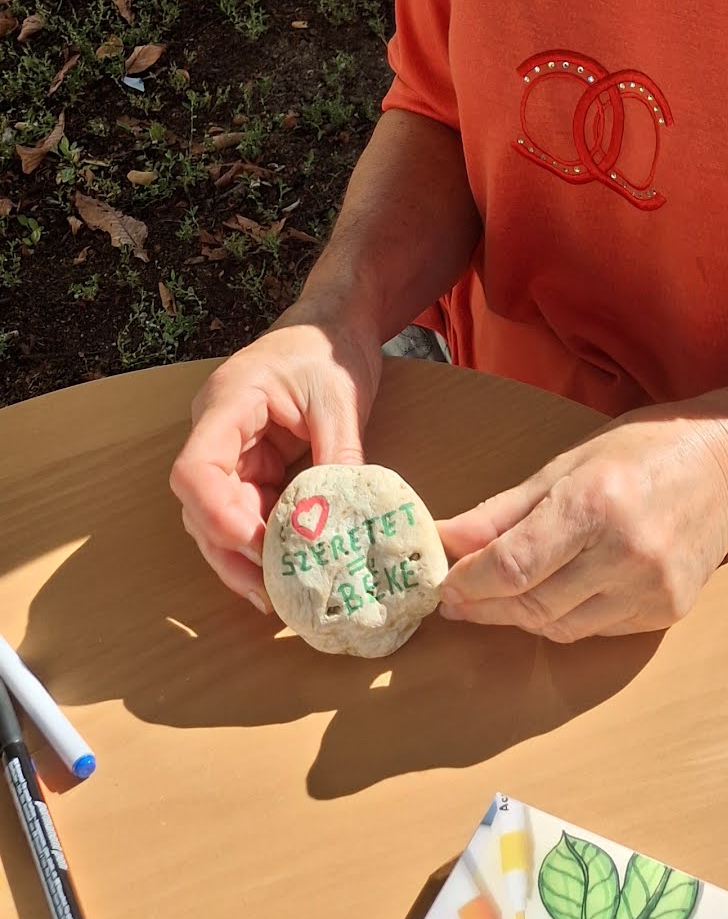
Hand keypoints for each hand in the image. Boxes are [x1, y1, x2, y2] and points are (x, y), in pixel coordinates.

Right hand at [169, 318, 380, 610]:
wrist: (334, 323)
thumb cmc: (331, 348)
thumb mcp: (341, 398)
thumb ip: (338, 457)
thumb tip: (340, 522)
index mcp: (229, 403)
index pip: (195, 469)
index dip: (217, 515)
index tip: (256, 543)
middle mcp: (217, 432)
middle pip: (200, 505)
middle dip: (231, 551)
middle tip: (271, 591)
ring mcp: (231, 452)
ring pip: (218, 517)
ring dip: (244, 557)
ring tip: (278, 594)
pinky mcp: (252, 467)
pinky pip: (247, 512)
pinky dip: (263, 543)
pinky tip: (287, 571)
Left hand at [435, 408, 727, 640]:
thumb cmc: (645, 451)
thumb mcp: (568, 463)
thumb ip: (503, 510)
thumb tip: (446, 540)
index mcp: (596, 503)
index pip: (514, 565)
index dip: (470, 583)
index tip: (444, 584)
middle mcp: (627, 552)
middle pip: (534, 604)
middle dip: (487, 606)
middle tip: (459, 598)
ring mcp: (652, 588)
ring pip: (562, 627)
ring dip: (522, 616)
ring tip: (502, 596)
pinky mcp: (668, 612)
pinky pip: (596, 630)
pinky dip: (565, 617)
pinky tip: (557, 593)